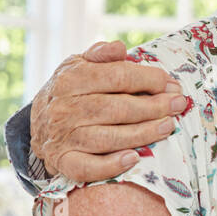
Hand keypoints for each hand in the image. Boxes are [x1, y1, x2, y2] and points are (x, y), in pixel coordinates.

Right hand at [31, 41, 184, 182]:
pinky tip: (134, 158)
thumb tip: (119, 48)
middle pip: (117, 108)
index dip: (149, 79)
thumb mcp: (79, 66)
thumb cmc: (70, 92)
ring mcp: (63, 136)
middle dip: (154, 106)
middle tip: (179, 104)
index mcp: (70, 79)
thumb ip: (100, 55)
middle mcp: (64, 108)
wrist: (37, 124)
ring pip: (109, 138)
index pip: (117, 76)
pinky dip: (112, 165)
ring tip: (168, 126)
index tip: (171, 84)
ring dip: (143, 133)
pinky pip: (88, 168)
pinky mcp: (63, 161)